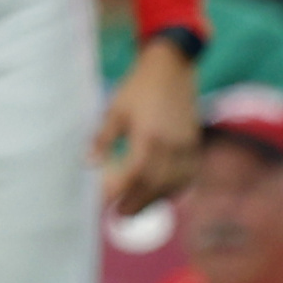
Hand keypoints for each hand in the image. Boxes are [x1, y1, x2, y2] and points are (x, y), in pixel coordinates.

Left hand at [94, 42, 200, 215]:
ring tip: (137, 208)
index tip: (103, 205)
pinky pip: (188, 174)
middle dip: (136, 203)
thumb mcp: (115, 110)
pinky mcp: (194, 143)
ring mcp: (187, 145)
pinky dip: (175, 188)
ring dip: (155, 199)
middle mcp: (172, 145)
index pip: (133, 176)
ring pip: (174, 183)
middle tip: (118, 216)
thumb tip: (88, 164)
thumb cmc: (139, 86)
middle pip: (155, 186)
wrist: (173, 66)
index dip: (118, 194)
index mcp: (150, 136)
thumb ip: (103, 139)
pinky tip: (162, 192)